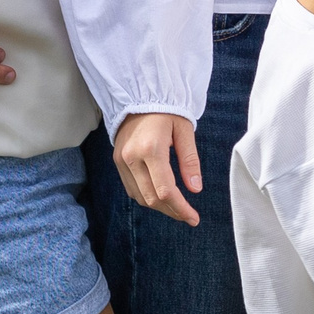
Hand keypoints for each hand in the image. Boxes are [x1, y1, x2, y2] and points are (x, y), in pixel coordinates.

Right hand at [113, 111, 202, 226]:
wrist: (139, 96)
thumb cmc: (166, 110)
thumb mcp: (184, 130)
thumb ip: (190, 161)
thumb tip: (195, 189)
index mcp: (151, 148)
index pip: (166, 190)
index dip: (180, 208)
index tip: (194, 217)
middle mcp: (132, 157)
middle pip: (152, 198)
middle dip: (172, 211)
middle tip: (188, 216)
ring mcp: (122, 161)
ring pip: (140, 197)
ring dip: (159, 207)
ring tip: (177, 208)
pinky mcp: (117, 161)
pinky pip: (131, 189)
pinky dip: (146, 197)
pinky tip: (161, 197)